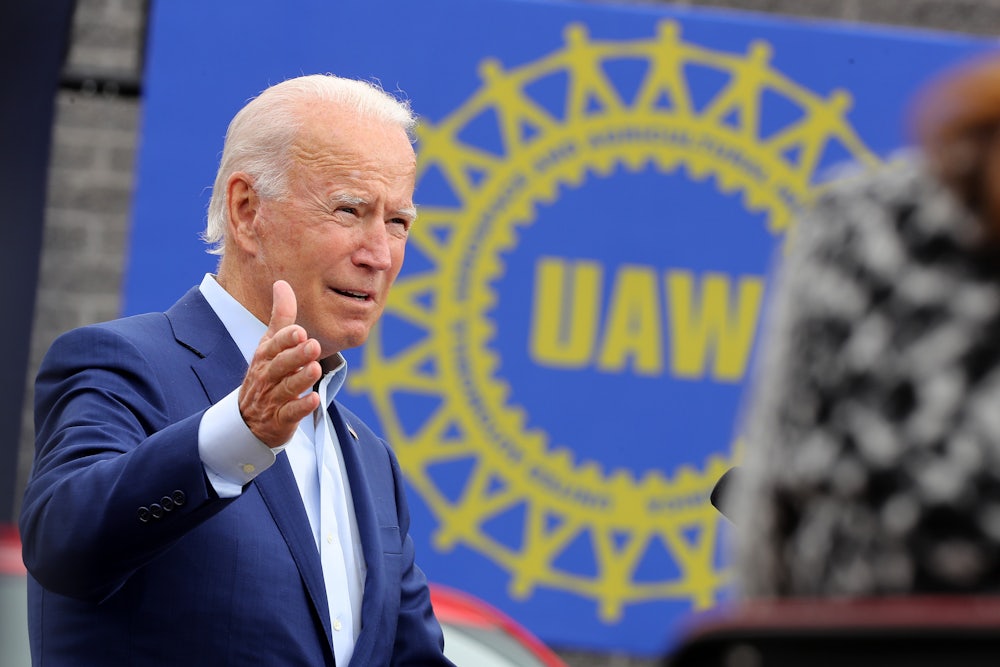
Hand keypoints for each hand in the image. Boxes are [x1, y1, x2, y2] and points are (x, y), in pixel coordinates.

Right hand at [238, 280, 321, 447]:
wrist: (247, 418)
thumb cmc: (265, 373)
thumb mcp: (269, 344)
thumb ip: (280, 316)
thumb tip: (281, 283)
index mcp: (266, 356)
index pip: (274, 345)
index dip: (286, 338)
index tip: (299, 331)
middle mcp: (268, 375)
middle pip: (281, 365)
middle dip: (296, 355)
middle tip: (312, 345)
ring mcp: (273, 398)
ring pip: (286, 388)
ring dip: (300, 379)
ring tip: (315, 368)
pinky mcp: (281, 418)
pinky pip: (290, 413)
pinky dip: (301, 407)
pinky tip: (315, 400)